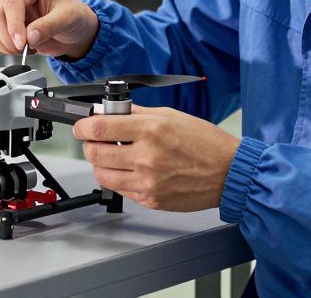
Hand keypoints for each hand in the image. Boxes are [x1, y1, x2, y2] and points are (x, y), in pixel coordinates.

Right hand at [0, 0, 98, 59]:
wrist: (73, 29)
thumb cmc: (73, 16)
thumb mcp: (68, 18)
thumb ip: (49, 26)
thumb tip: (30, 36)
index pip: (13, 1)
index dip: (15, 25)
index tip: (22, 43)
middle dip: (10, 38)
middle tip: (27, 49)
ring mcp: (5, 7)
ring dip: (7, 45)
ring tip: (29, 47)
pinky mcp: (2, 22)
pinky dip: (4, 47)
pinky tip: (22, 47)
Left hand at [73, 105, 240, 211]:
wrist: (229, 173)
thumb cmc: (205, 143)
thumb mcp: (171, 115)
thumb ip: (137, 114)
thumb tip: (110, 110)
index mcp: (151, 130)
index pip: (99, 128)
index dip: (83, 126)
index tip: (81, 126)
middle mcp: (147, 157)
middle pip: (95, 153)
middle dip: (90, 144)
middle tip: (97, 140)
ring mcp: (148, 182)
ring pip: (102, 174)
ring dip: (101, 164)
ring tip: (114, 156)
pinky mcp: (151, 200)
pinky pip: (120, 189)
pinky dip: (119, 178)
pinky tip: (131, 169)